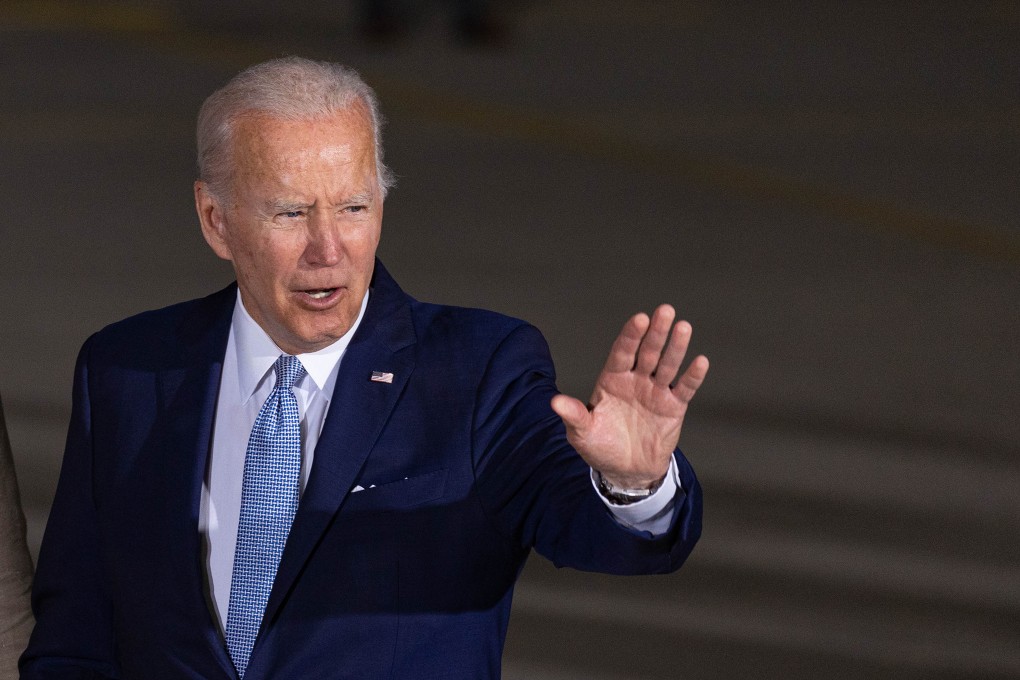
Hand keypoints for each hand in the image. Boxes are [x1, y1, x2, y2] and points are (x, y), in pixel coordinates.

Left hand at [550, 305, 708, 488]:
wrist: (625, 471)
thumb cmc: (600, 447)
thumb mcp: (582, 433)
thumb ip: (574, 415)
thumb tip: (554, 402)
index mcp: (612, 380)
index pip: (622, 352)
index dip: (630, 336)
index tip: (639, 319)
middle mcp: (635, 380)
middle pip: (647, 352)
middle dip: (655, 332)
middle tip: (665, 311)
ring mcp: (655, 392)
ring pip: (667, 365)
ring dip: (675, 347)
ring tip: (683, 327)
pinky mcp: (673, 407)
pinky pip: (684, 389)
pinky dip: (692, 376)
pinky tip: (700, 361)